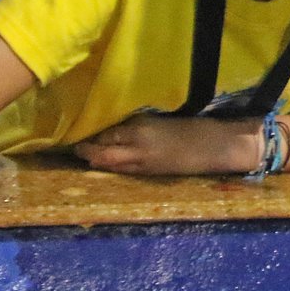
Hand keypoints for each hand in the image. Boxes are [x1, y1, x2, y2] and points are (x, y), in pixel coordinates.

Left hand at [72, 115, 258, 174]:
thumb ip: (137, 123)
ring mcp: (141, 162)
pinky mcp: (148, 172)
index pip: (106, 131)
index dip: (90, 131)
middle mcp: (136, 146)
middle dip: (86, 149)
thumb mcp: (161, 119)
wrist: (215, 146)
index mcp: (141, 127)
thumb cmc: (192, 127)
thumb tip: (111, 126)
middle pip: (100, 151)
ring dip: (94, 158)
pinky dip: (109, 165)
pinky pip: (120, 170)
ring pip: (107, 163)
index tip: (78, 124)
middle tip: (74, 144)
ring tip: (84, 153)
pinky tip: (104, 161)